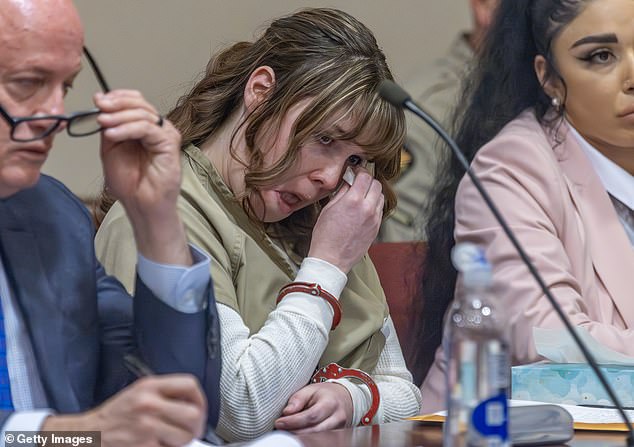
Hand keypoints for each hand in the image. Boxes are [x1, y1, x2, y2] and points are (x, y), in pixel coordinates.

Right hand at [42, 375, 206, 446]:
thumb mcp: (139, 392)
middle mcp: (149, 404)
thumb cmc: (116, 414)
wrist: (90, 433)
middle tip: (192, 430)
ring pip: (184, 436)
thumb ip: (165, 393)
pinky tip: (157, 444)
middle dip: (196, 425)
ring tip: (171, 438)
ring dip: (182, 441)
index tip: (199, 408)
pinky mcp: (144, 446)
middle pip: (193, 413)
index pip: (189, 385)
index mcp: (150, 386)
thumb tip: (193, 403)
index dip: (200, 398)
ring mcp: (146, 426)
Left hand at [95, 90, 190, 265]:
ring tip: (103, 123)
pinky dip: (128, 129)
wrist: (140, 204)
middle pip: (139, 104)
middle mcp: (157, 128)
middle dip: (117, 104)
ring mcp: (165, 135)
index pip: (135, 100)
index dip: (117, 97)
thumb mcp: (110, 147)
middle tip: (100, 108)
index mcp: (144, 127)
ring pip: (143, 114)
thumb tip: (101, 99)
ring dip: (119, 116)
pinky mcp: (170, 144)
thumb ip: (109, 125)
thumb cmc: (129, 182)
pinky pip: (148, 129)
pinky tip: (113, 134)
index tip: (98, 101)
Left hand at [274, 382, 352, 433]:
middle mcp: (337, 418)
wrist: (344, 399)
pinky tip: (297, 437)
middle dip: (295, 432)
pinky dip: (307, 440)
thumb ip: (298, 398)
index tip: (279, 422)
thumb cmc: (325, 394)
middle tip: (280, 430)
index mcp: (331, 403)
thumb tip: (287, 412)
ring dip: (300, 438)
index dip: (294, 422)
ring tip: (287, 434)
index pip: (311, 416)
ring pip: (317, 439)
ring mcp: (339, 430)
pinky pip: (319, 442)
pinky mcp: (336, 438)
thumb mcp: (311, 389)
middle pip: (314, 431)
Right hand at [308, 170, 383, 272]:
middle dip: (368, 180)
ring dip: (372, 193)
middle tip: (358, 182)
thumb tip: (348, 181)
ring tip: (361, 196)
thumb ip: (342, 192)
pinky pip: (379, 210)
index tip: (355, 172)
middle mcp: (367, 209)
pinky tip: (363, 209)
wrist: (331, 259)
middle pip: (376, 184)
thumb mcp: (328, 209)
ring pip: (380, 197)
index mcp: (353, 201)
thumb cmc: (325, 237)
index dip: (360, 171)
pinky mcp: (376, 228)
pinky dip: (373, 205)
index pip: (365, 176)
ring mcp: (374, 219)